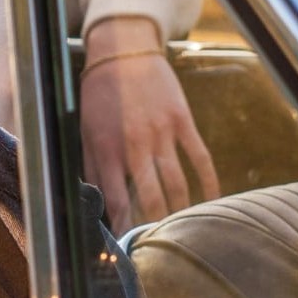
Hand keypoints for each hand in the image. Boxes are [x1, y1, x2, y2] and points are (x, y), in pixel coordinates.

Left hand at [78, 19, 219, 229]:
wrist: (123, 51)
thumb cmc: (100, 94)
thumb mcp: (86, 131)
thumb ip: (91, 168)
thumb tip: (96, 202)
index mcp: (107, 150)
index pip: (117, 202)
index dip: (124, 228)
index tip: (129, 246)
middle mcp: (135, 145)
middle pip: (150, 199)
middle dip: (156, 225)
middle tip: (162, 242)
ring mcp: (161, 133)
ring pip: (176, 184)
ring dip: (181, 210)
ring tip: (184, 227)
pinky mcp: (182, 121)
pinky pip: (199, 158)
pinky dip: (207, 182)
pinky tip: (211, 199)